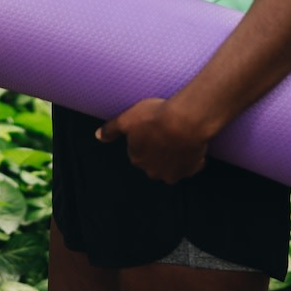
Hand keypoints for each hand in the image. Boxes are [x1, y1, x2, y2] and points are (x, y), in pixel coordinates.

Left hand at [97, 97, 215, 184]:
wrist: (185, 122)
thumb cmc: (154, 118)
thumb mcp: (126, 119)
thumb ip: (111, 130)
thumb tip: (98, 136)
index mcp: (137, 159)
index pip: (137, 152)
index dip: (144, 139)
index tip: (151, 127)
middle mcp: (154, 171)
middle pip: (154, 162)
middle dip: (158, 151)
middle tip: (165, 132)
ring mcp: (174, 173)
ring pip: (172, 166)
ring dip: (174, 157)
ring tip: (179, 138)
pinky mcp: (192, 169)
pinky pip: (192, 165)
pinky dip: (192, 158)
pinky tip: (192, 144)